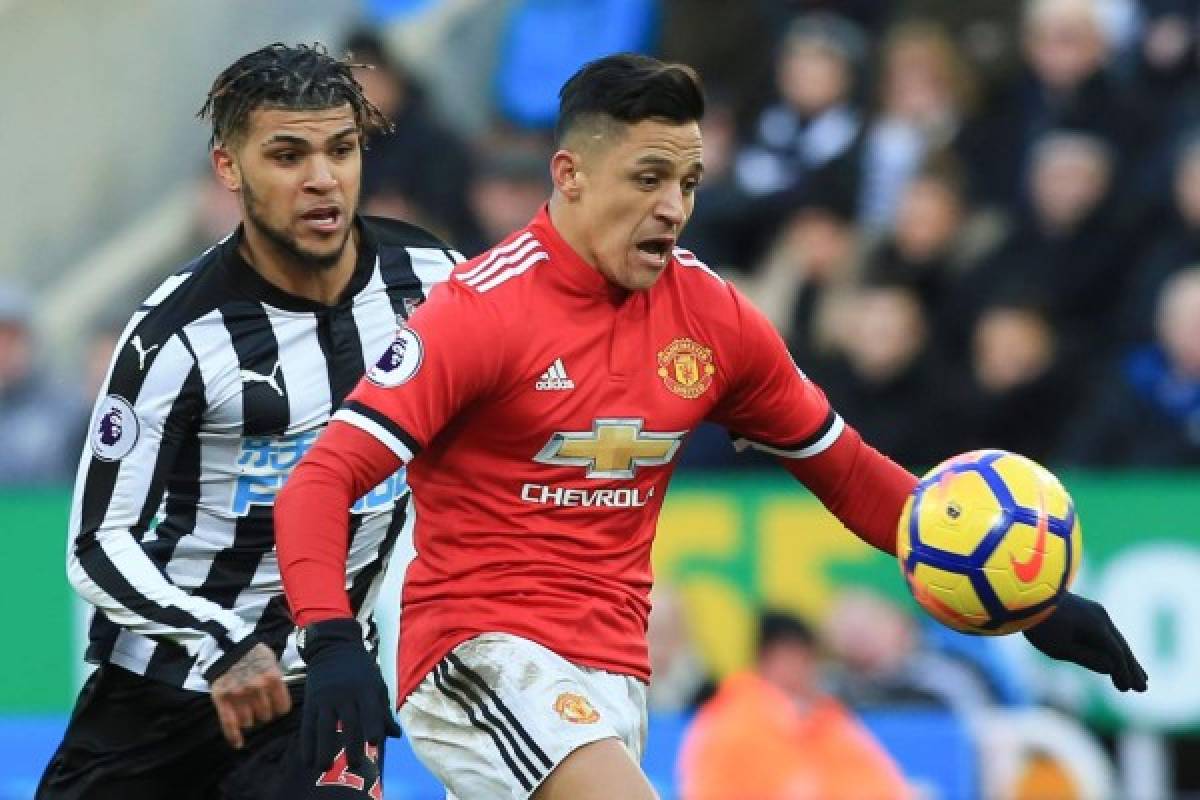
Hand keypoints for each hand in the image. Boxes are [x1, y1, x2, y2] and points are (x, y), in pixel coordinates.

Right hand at [210, 643, 292, 747]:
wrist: (227, 646)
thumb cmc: (253, 653)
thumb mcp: (272, 661)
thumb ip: (277, 680)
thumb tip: (281, 700)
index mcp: (272, 678)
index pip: (282, 708)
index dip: (279, 709)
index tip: (276, 707)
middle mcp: (257, 688)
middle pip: (266, 716)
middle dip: (264, 712)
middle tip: (258, 704)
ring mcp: (238, 695)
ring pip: (249, 721)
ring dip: (249, 718)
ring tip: (246, 709)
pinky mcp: (222, 699)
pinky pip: (229, 723)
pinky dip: (233, 736)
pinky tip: (238, 744)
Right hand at [300, 618, 400, 769]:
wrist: (334, 647)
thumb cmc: (361, 670)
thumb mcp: (377, 684)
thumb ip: (383, 711)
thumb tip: (396, 735)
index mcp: (366, 688)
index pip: (370, 709)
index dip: (373, 725)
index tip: (374, 742)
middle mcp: (345, 693)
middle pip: (349, 721)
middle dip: (352, 744)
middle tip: (355, 765)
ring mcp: (326, 698)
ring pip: (324, 726)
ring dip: (324, 748)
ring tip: (324, 768)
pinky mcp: (311, 701)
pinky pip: (308, 725)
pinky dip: (307, 743)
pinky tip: (308, 760)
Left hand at [1024, 592, 1147, 691]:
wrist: (1025, 594)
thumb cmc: (1039, 624)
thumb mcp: (1060, 648)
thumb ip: (1087, 658)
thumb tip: (1111, 667)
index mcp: (1096, 625)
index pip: (1116, 653)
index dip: (1124, 672)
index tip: (1129, 689)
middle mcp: (1100, 616)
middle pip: (1121, 646)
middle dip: (1132, 668)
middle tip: (1143, 688)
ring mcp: (1095, 611)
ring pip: (1115, 639)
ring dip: (1126, 659)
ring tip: (1139, 678)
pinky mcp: (1088, 611)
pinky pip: (1106, 633)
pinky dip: (1114, 648)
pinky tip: (1118, 659)